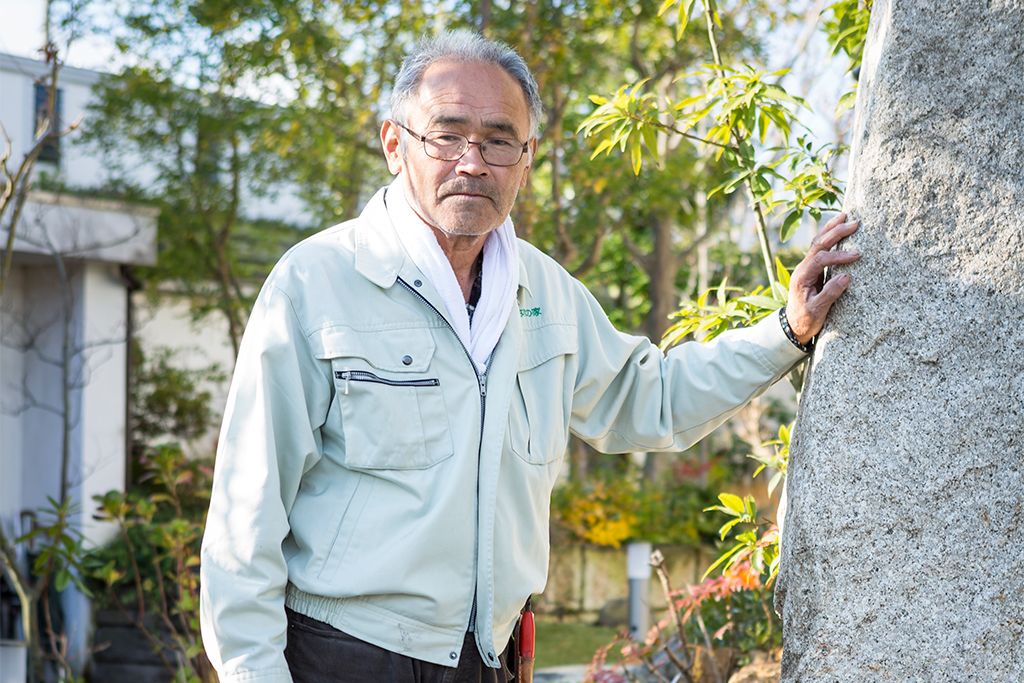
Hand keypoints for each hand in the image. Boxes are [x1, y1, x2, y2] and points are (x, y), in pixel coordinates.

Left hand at [786, 213, 859, 343]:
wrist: (792, 326)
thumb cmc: (804, 320)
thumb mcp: (817, 311)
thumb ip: (830, 294)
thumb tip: (846, 277)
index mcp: (802, 277)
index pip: (820, 259)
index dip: (838, 256)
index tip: (856, 256)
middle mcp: (802, 268)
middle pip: (818, 244)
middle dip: (835, 232)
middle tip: (854, 223)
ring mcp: (806, 267)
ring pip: (817, 242)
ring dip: (831, 229)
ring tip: (844, 216)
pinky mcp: (811, 269)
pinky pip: (819, 248)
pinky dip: (829, 237)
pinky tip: (837, 229)